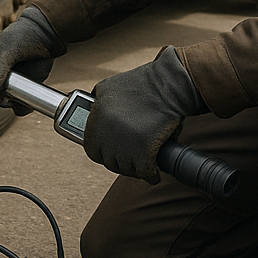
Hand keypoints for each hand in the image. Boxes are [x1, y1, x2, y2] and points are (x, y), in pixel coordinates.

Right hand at [0, 6, 65, 113]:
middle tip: (10, 98)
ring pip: (8, 102)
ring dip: (14, 105)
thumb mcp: (8, 51)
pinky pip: (21, 103)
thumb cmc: (24, 36)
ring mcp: (12, 80)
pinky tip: (29, 103)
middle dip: (1, 101)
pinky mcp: (26, 86)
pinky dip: (25, 106)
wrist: (49, 34)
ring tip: (23, 99)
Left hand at [84, 46, 207, 182]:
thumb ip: (96, 101)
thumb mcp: (109, 86)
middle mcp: (107, 134)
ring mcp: (125, 145)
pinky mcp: (145, 152)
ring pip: (127, 169)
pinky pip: (145, 173)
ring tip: (142, 161)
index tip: (110, 152)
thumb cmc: (142, 83)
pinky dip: (151, 175)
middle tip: (130, 155)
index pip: (91, 149)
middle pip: (109, 162)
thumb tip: (89, 110)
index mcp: (97, 118)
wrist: (168, 85)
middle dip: (120, 160)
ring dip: (135, 168)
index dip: (101, 153)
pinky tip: (153, 172)